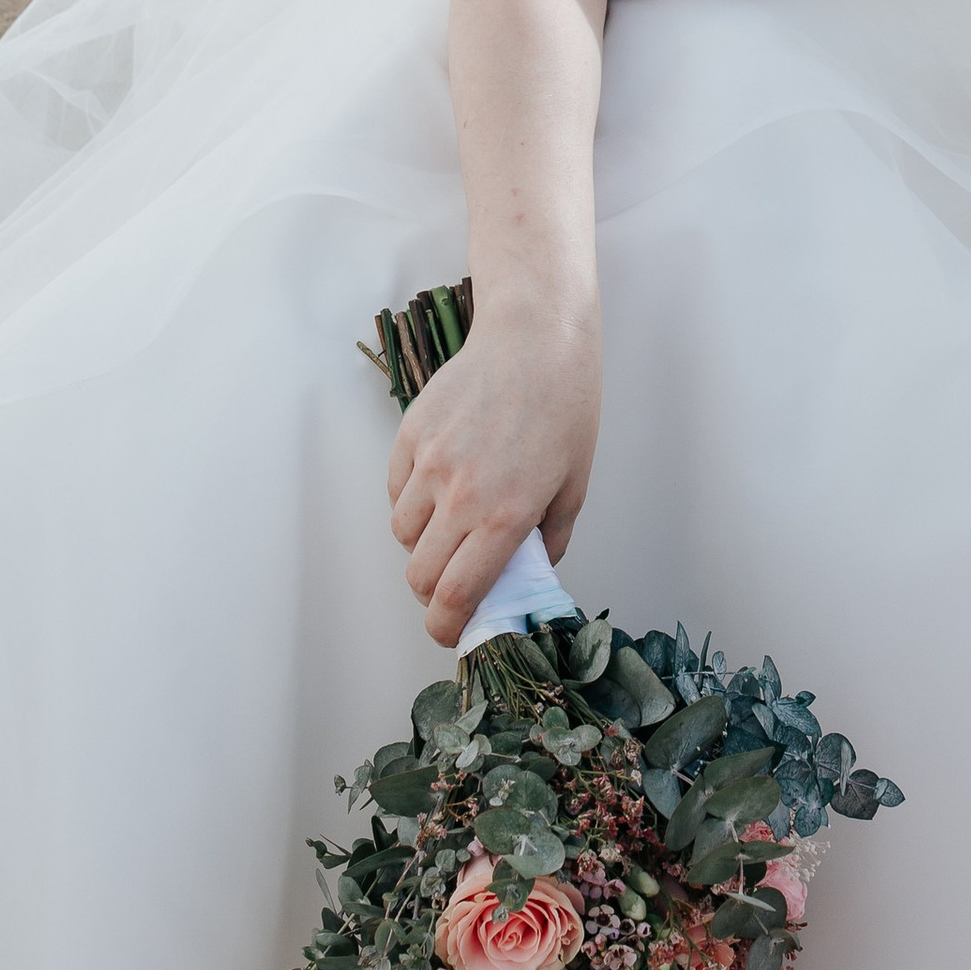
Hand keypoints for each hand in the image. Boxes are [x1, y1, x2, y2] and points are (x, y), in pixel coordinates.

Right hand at [386, 299, 601, 646]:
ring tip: (451, 526)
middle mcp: (460, 495)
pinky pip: (395, 490)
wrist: (535, 338)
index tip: (449, 632)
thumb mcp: (575, 483)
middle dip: (433, 593)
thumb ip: (549, 539)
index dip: (446, 627)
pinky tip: (439, 486)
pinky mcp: (410, 434)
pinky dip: (410, 502)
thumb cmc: (566, 407)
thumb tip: (529, 573)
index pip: (456, 595)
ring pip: (403, 533)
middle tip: (453, 583)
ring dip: (422, 544)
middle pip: (420, 575)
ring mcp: (429, 462)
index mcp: (505, 516)